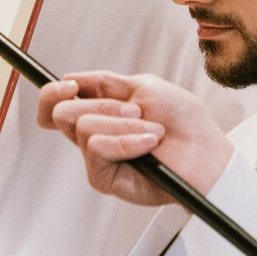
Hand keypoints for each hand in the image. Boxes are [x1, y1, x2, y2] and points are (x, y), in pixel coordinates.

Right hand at [37, 72, 233, 204]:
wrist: (204, 151)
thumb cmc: (182, 122)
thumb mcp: (142, 87)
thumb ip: (103, 82)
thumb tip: (68, 78)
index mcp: (100, 112)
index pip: (54, 106)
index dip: (52, 94)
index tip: (70, 87)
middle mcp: (95, 134)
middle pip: (63, 113)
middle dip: (102, 105)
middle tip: (135, 111)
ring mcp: (98, 157)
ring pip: (84, 127)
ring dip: (123, 124)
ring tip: (151, 131)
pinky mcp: (103, 177)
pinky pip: (97, 148)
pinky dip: (126, 141)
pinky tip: (148, 144)